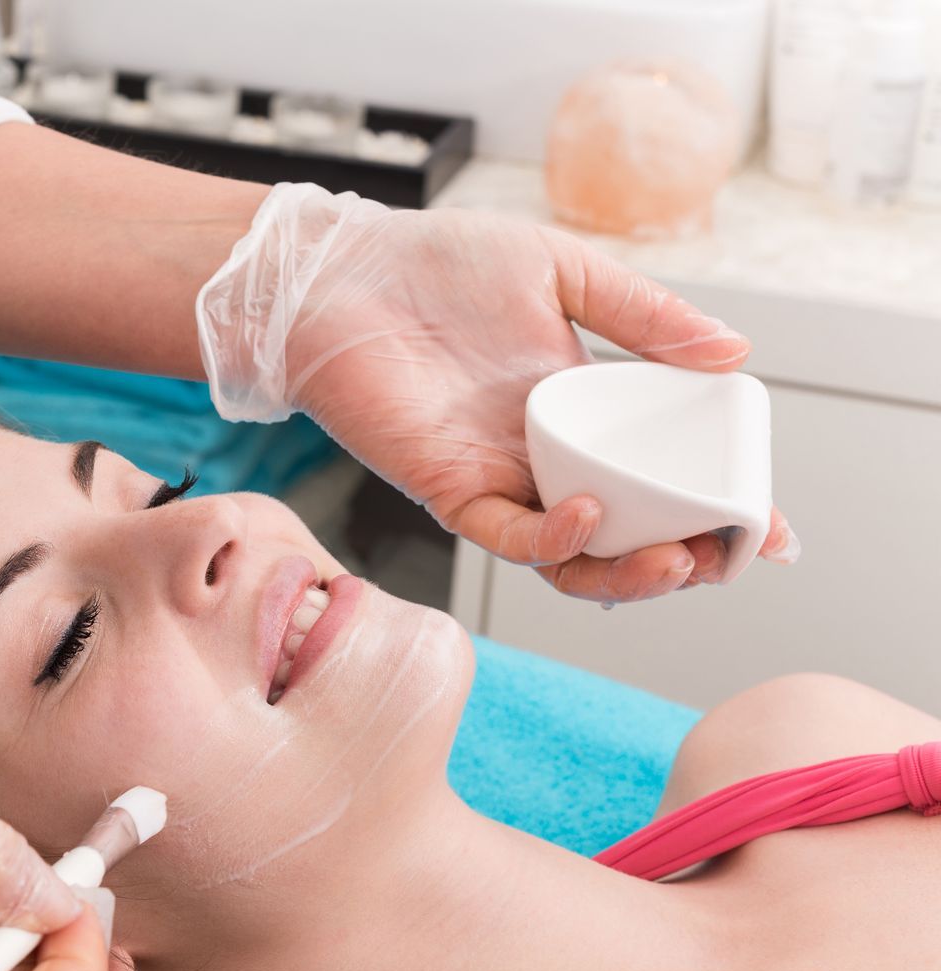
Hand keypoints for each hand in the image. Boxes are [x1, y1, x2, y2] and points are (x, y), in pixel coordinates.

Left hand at [196, 184, 797, 602]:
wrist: (337, 273)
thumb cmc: (435, 263)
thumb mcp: (563, 270)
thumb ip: (644, 316)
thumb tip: (737, 355)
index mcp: (582, 408)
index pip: (662, 476)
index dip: (717, 508)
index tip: (768, 529)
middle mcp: (544, 455)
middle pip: (626, 535)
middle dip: (683, 557)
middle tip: (725, 555)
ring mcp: (497, 477)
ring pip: (571, 557)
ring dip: (627, 572)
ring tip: (676, 561)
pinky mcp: (445, 488)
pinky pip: (506, 535)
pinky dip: (552, 540)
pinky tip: (587, 517)